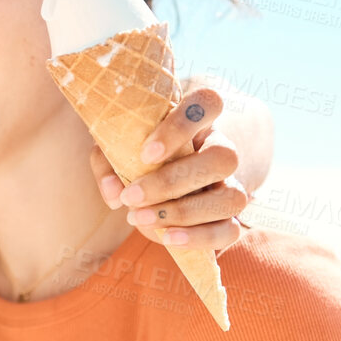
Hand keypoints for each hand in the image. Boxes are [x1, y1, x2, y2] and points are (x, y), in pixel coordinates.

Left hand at [91, 87, 248, 251]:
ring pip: (233, 198)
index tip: (145, 153)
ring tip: (139, 218)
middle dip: (172, 182)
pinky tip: (166, 238)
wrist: (158, 182)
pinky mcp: (229, 217)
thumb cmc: (136, 154)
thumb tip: (114, 193)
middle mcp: (221, 149)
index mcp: (198, 120)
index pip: (208, 102)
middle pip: (224, 158)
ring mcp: (230, 184)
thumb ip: (107, 161)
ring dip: (183, 213)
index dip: (182, 125)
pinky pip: (231, 230)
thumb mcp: (115, 147)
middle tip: (130, 195)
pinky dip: (199, 238)